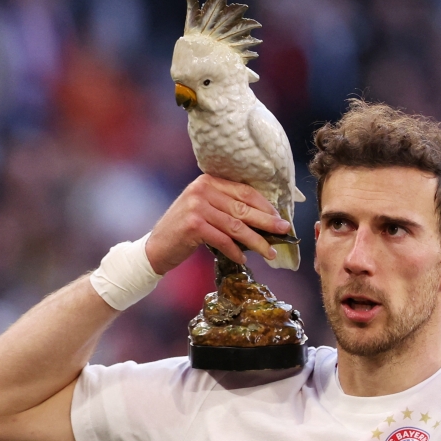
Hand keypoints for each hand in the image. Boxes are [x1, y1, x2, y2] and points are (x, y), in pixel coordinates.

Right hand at [145, 174, 291, 274]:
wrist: (156, 247)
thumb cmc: (185, 230)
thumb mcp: (206, 211)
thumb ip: (228, 209)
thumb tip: (265, 220)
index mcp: (208, 181)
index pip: (244, 191)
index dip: (264, 205)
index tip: (279, 217)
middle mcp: (202, 189)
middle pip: (243, 208)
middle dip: (266, 221)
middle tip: (284, 230)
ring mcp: (197, 206)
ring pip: (236, 226)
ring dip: (256, 241)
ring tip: (269, 252)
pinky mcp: (193, 225)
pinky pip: (223, 240)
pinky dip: (235, 251)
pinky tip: (244, 259)